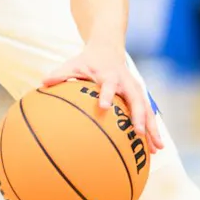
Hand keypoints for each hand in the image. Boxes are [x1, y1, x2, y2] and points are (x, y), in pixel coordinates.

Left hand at [43, 45, 164, 153]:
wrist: (108, 49)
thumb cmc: (87, 61)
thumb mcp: (73, 64)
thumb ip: (61, 74)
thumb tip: (43, 82)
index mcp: (109, 75)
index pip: (108, 85)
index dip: (106, 94)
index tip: (103, 106)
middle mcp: (126, 83)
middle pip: (136, 100)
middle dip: (138, 117)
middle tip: (138, 133)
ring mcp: (136, 90)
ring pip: (147, 110)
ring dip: (152, 129)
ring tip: (156, 149)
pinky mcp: (140, 97)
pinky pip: (148, 115)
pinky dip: (152, 131)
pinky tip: (155, 149)